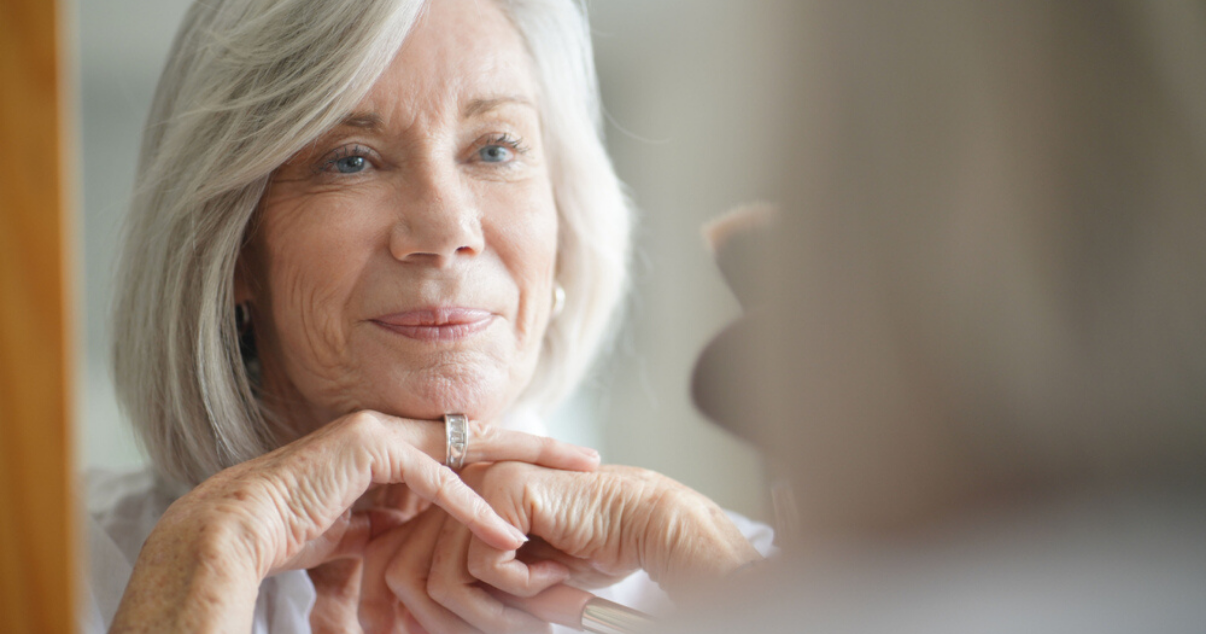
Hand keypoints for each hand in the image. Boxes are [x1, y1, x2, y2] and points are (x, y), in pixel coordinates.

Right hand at [110, 411, 597, 632]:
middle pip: (482, 435)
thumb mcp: (364, 533)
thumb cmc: (294, 534)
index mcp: (393, 445)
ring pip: (470, 446)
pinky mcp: (369, 448)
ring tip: (572, 478)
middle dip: (538, 447)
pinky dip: (469, 508)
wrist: (240, 530)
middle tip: (588, 457)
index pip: (468, 448)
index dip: (513, 460)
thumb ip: (398, 527)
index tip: (554, 474)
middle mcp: (392, 429)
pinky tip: (504, 532)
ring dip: (523, 466)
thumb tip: (430, 549)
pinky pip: (432, 478)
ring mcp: (381, 432)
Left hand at [361, 463, 761, 633]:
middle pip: (402, 573)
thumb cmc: (582, 552)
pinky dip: (521, 590)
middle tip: (507, 633)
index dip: (396, 611)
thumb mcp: (505, 582)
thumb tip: (404, 626)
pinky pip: (483, 567)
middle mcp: (454, 490)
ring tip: (536, 616)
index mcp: (448, 507)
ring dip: (490, 616)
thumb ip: (457, 590)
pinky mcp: (503, 490)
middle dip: (444, 624)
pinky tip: (556, 575)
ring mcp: (476, 483)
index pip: (389, 561)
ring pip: (441, 579)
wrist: (639, 524)